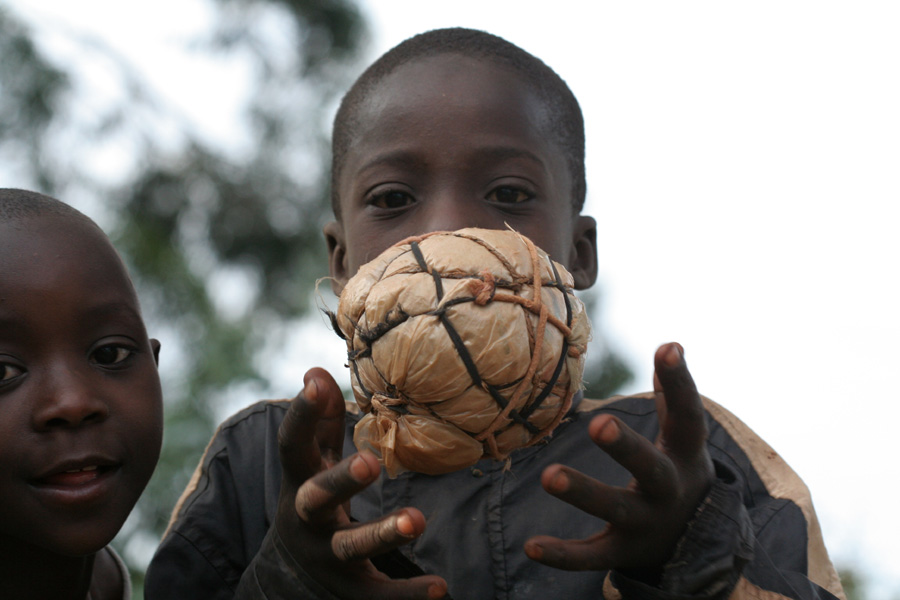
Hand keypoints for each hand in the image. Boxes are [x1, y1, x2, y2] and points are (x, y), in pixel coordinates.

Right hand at [274, 367, 447, 598]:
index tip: (315, 383)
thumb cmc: (312, 497)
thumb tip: (316, 370)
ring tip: (416, 520)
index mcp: (299, 479)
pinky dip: (408, 595)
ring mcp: (326, 556)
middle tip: (371, 463)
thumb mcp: (313, 461)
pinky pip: (377, 596)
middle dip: (341, 481)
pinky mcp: (348, 590)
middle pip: (316, 498)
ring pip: (349, 547)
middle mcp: (306, 518)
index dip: (302, 413)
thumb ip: (321, 421)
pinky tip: (441, 588)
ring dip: (381, 533)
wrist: (288, 576)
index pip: (294, 443)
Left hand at [524, 343, 714, 575]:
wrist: (696, 540)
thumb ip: (672, 395)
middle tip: (598, 423)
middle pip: (650, 466)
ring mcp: (647, 522)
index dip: (680, 381)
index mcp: (684, 452)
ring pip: (615, 508)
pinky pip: (592, 556)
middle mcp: (669, 487)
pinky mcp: (623, 551)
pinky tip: (530, 546)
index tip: (668, 347)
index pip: (686, 413)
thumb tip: (671, 343)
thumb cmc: (677, 467)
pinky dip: (563, 554)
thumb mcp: (683, 436)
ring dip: (583, 492)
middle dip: (625, 446)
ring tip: (548, 475)